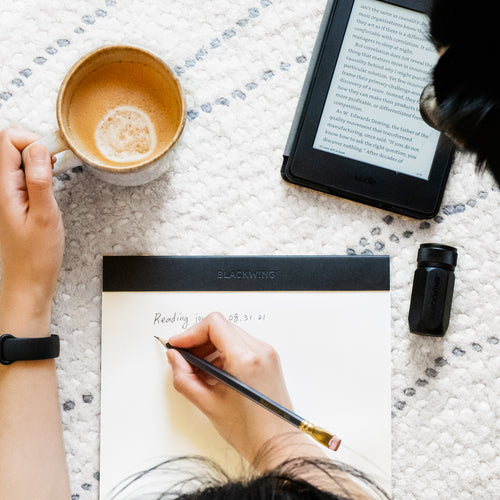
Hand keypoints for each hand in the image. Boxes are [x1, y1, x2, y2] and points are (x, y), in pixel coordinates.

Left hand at [0, 126, 63, 322]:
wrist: (29, 281)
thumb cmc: (36, 256)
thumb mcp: (44, 216)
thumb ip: (39, 180)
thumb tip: (38, 148)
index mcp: (3, 189)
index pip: (7, 141)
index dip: (31, 140)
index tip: (51, 155)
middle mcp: (1, 188)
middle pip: (11, 146)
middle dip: (36, 147)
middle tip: (55, 164)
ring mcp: (8, 193)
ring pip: (19, 159)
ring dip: (39, 160)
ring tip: (55, 173)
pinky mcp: (16, 200)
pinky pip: (24, 174)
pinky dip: (40, 173)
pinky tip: (50, 185)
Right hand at [167, 312, 321, 469]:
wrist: (277, 445)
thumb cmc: (251, 431)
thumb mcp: (208, 404)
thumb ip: (184, 377)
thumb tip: (175, 358)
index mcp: (246, 358)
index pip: (214, 324)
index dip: (190, 332)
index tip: (178, 345)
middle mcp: (260, 350)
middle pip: (221, 327)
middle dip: (198, 341)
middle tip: (183, 359)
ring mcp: (266, 354)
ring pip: (230, 336)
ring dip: (210, 348)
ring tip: (197, 371)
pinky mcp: (268, 360)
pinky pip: (241, 346)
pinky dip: (223, 354)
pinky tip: (213, 374)